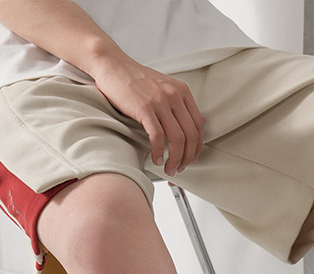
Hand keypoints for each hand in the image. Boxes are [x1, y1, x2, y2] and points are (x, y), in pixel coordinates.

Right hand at [93, 56, 205, 174]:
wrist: (112, 64)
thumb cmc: (137, 80)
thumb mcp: (166, 87)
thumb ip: (182, 105)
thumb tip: (201, 122)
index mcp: (183, 92)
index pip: (199, 126)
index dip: (197, 147)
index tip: (191, 159)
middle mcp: (175, 95)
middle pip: (191, 135)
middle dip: (187, 157)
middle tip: (180, 168)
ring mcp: (160, 101)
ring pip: (177, 139)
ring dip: (175, 159)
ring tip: (169, 168)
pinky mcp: (144, 107)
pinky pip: (158, 137)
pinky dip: (159, 152)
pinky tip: (156, 159)